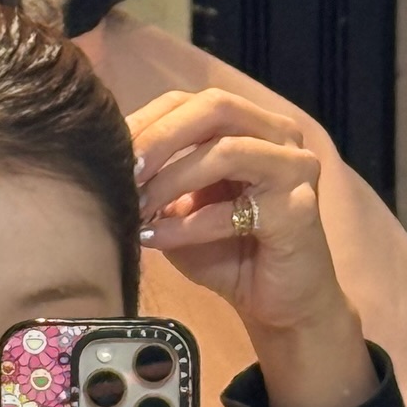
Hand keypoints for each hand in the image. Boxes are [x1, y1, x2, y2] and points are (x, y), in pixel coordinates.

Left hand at [131, 89, 376, 406]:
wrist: (278, 304)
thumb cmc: (230, 255)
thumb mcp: (182, 214)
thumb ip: (156, 186)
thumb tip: (108, 172)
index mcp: (251, 127)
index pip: (195, 101)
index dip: (149, 120)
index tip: (108, 149)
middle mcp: (279, 135)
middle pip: (216, 109)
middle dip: (160, 137)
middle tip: (122, 170)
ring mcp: (295, 168)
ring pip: (226, 152)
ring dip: (171, 181)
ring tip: (134, 209)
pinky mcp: (298, 209)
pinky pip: (233, 212)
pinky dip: (187, 226)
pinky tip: (155, 242)